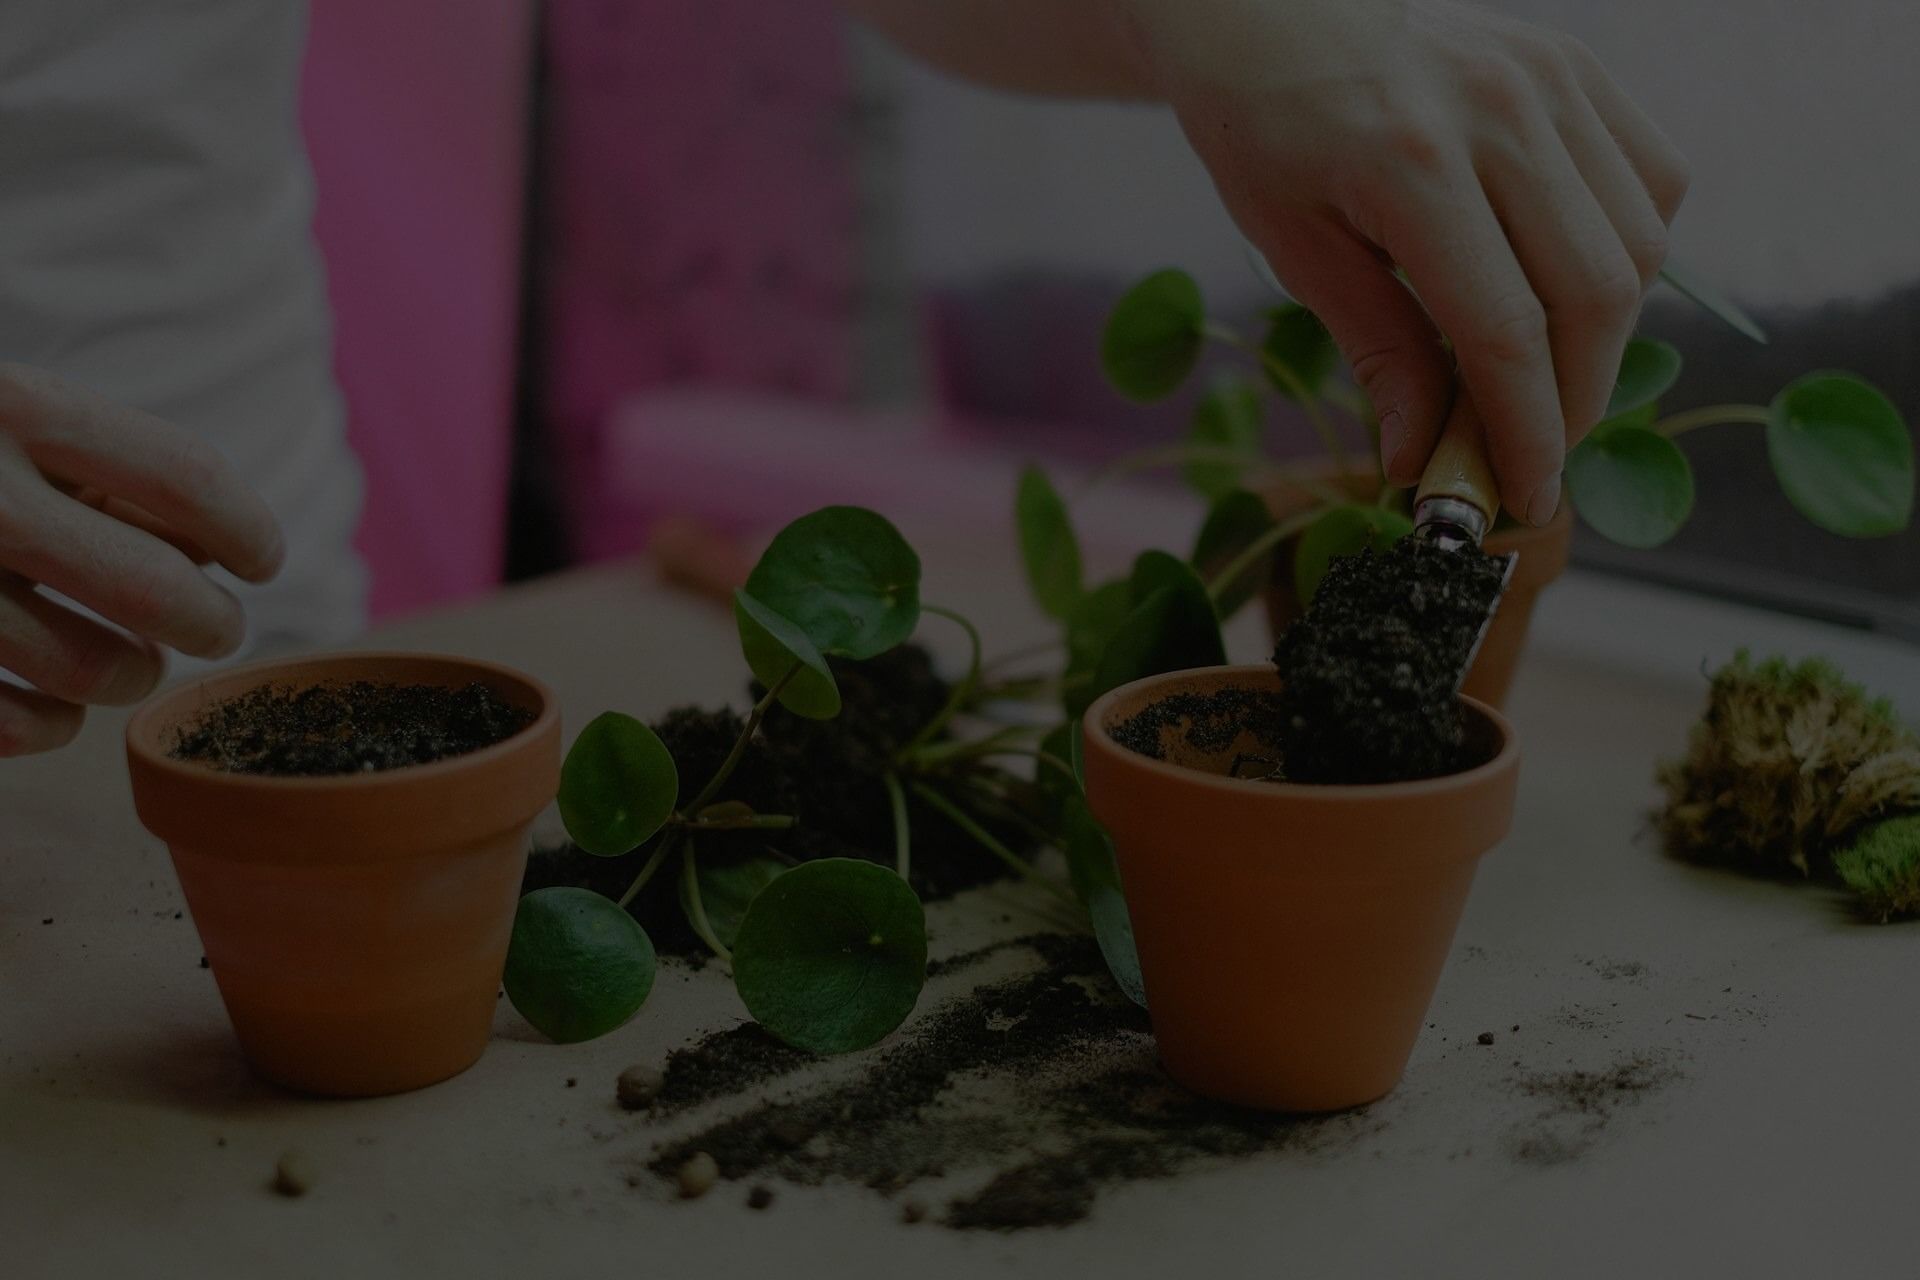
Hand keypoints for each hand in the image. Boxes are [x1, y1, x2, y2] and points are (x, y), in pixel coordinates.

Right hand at [0, 365, 283, 755]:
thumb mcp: (6, 415)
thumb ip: (103, 467)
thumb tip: (217, 550)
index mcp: (11, 405)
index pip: (187, 477)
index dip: (248, 529)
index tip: (261, 561)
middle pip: (159, 589)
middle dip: (211, 621)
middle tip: (216, 627)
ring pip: (100, 670)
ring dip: (133, 673)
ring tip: (128, 660)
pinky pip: (25, 727)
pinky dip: (53, 726)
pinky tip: (50, 705)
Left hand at [1120, 0, 1689, 522]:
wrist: (1276, 12)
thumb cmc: (1266, 129)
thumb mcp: (1296, 249)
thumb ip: (1377, 351)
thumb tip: (1423, 460)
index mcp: (1413, 164)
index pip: (1505, 333)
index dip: (1526, 433)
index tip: (1525, 497)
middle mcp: (1502, 112)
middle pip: (1595, 296)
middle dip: (1575, 401)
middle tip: (1533, 455)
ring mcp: (1552, 79)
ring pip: (1640, 244)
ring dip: (1605, 336)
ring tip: (1540, 378)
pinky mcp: (1578, 65)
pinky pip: (1652, 180)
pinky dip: (1629, 252)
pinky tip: (1568, 286)